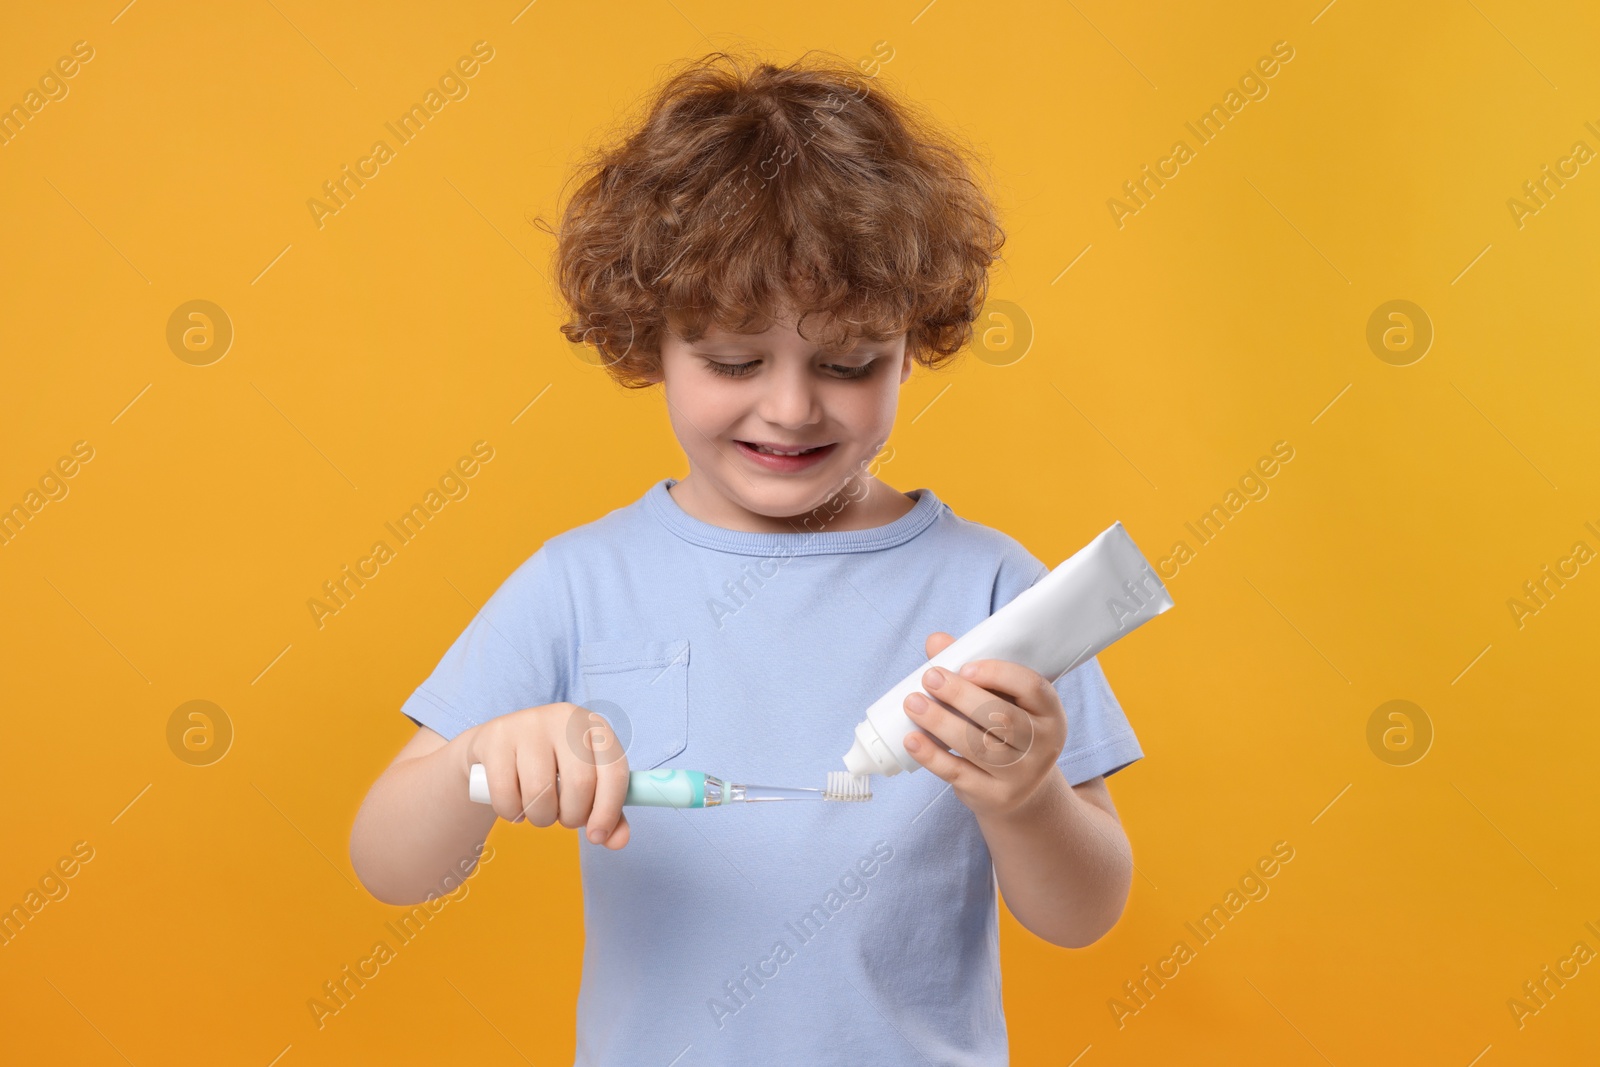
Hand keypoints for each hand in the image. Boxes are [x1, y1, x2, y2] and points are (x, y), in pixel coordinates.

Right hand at [461, 703, 631, 849]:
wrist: (497, 751)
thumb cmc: (550, 769)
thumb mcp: (584, 785)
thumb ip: (607, 812)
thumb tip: (618, 841)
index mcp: (596, 727)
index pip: (614, 771)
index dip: (609, 810)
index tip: (597, 836)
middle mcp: (566, 718)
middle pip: (580, 783)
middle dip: (572, 816)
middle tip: (562, 817)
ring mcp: (529, 724)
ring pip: (541, 792)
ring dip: (541, 817)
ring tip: (538, 809)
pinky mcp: (497, 738)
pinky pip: (506, 794)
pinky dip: (511, 812)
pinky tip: (513, 803)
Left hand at [901, 632, 1068, 818]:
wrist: (1022, 792)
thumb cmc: (1007, 732)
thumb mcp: (1002, 700)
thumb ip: (973, 670)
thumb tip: (936, 642)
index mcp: (1050, 712)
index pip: (1032, 687)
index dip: (998, 674)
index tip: (965, 667)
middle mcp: (1043, 745)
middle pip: (1002, 718)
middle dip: (961, 695)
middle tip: (929, 677)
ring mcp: (1021, 775)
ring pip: (978, 746)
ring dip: (941, 722)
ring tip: (913, 703)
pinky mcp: (995, 796)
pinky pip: (959, 773)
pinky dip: (932, 756)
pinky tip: (911, 739)